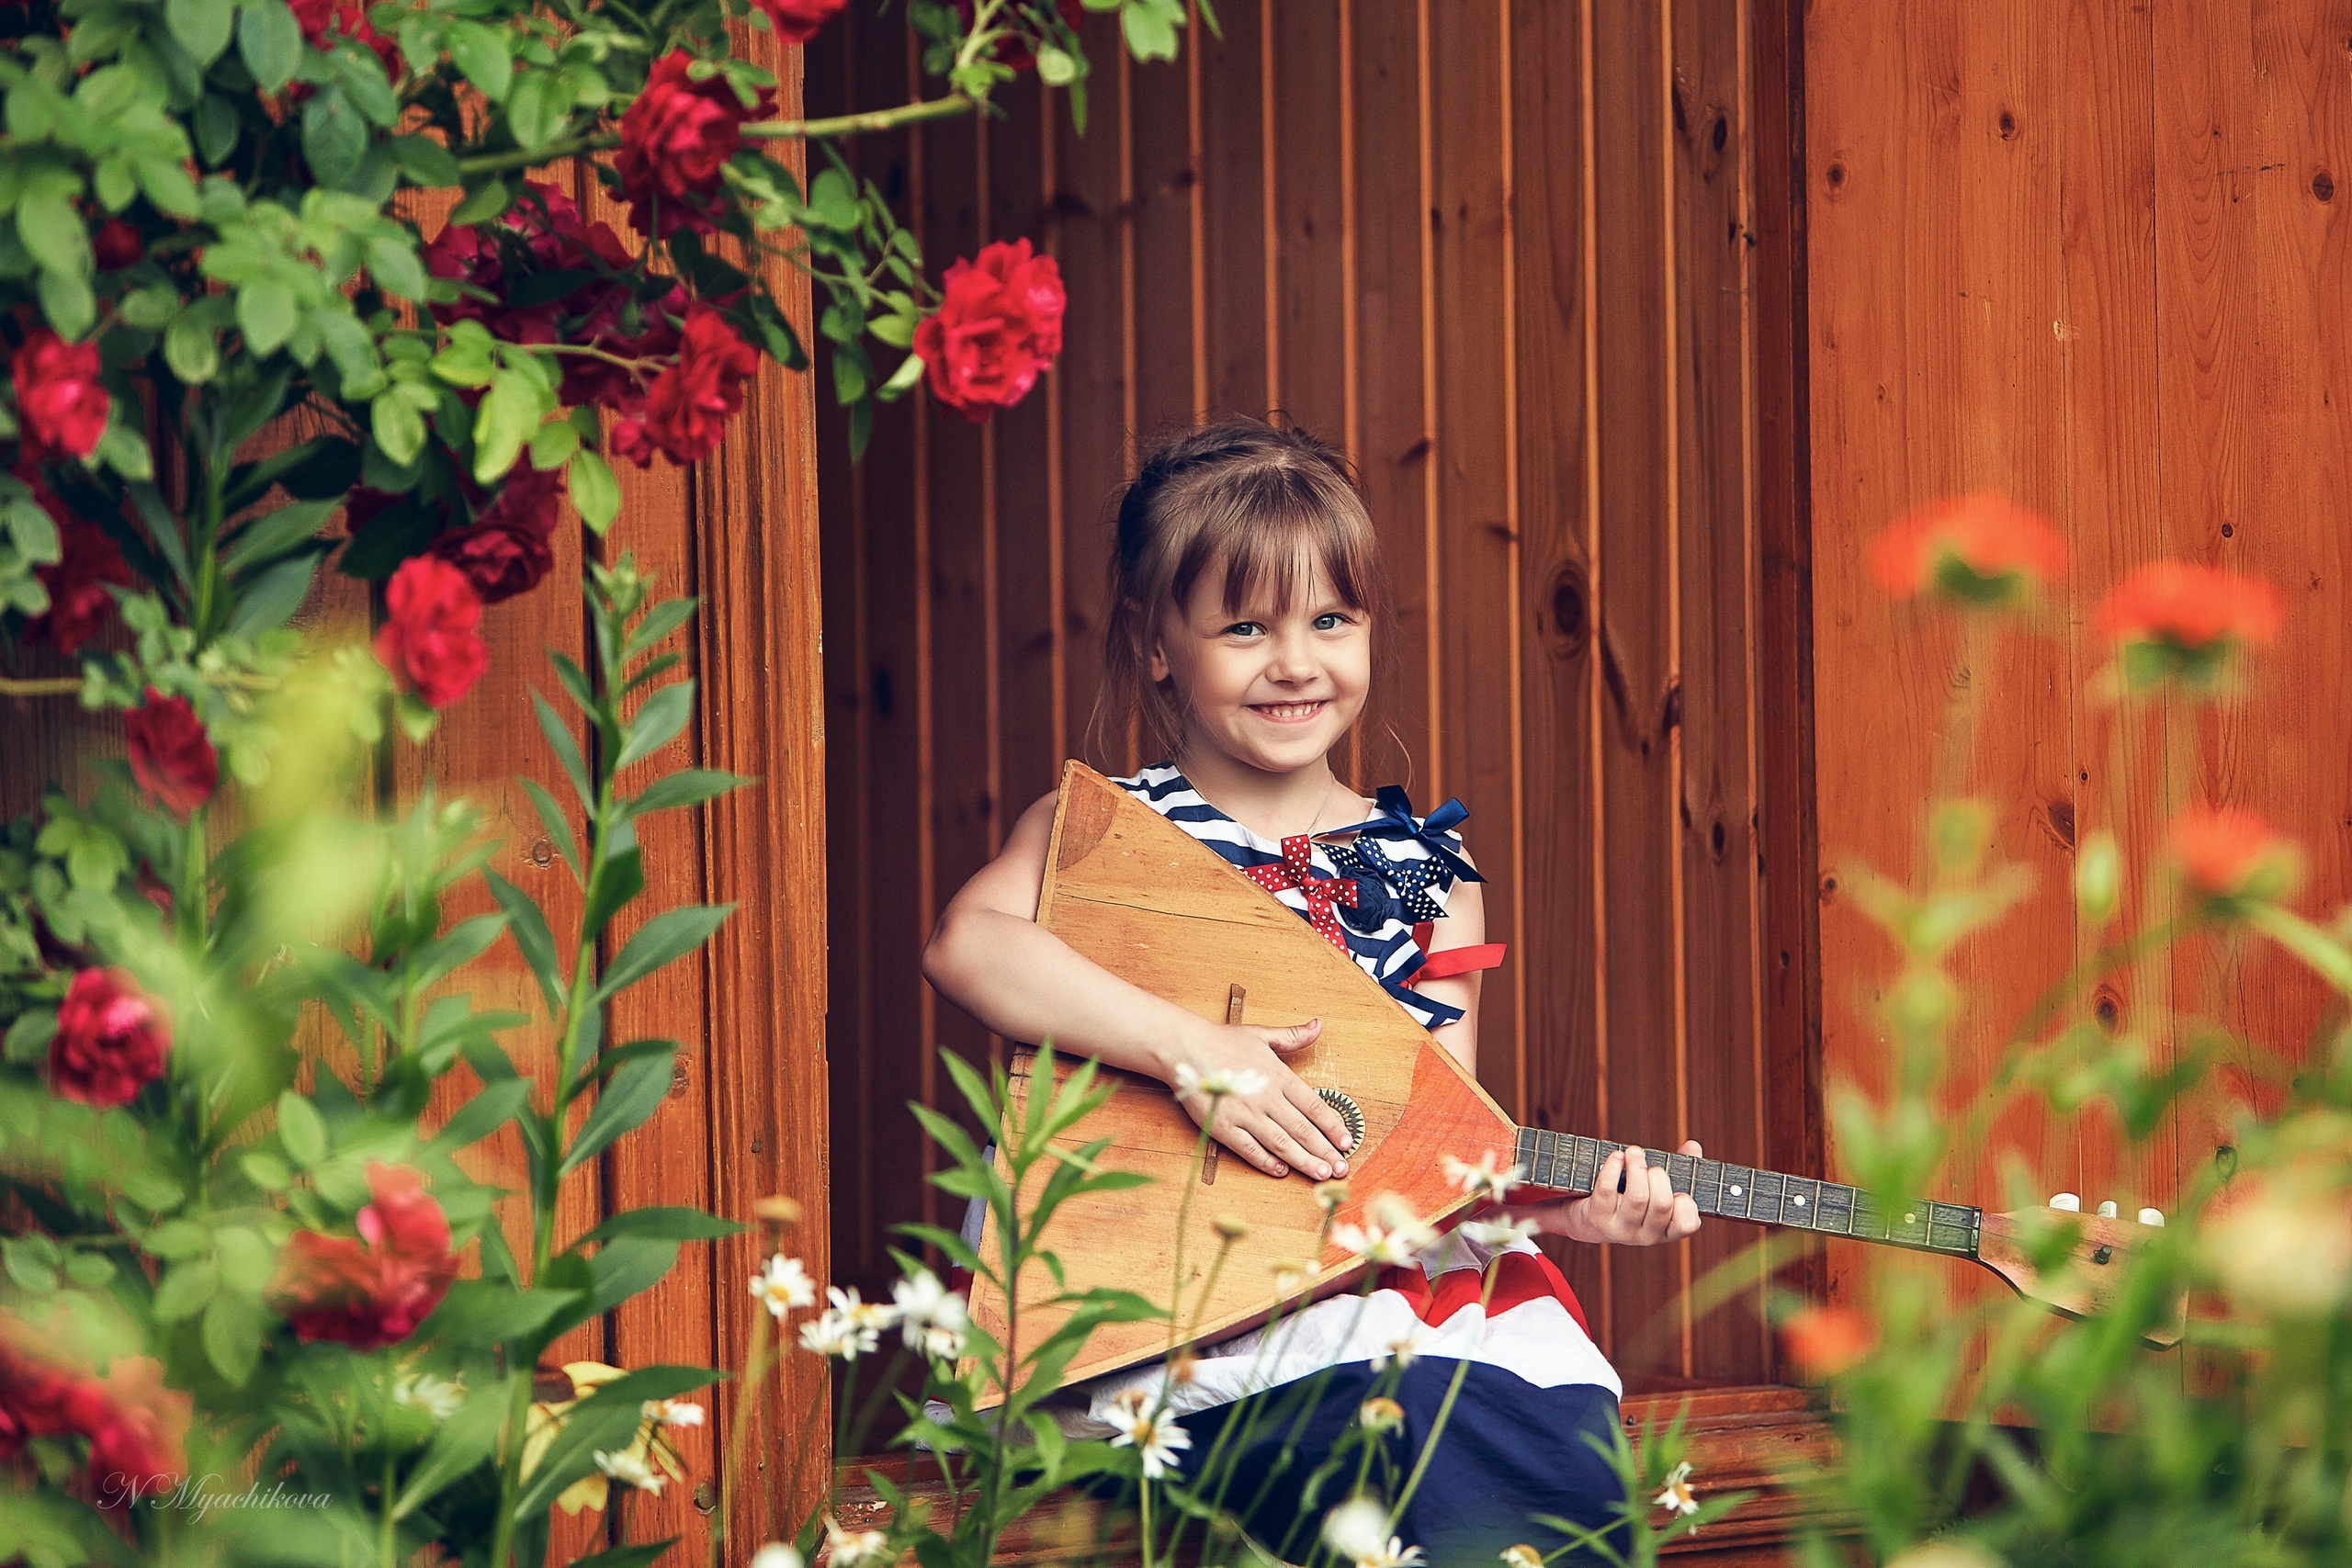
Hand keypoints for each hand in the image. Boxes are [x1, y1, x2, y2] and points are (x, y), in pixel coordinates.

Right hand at [1167, 1017, 1352, 1180]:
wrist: (1184, 1049)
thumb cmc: (1222, 1041)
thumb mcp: (1262, 1035)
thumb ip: (1293, 1036)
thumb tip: (1318, 1025)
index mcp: (1278, 1076)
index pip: (1314, 1106)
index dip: (1333, 1126)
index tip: (1346, 1141)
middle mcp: (1266, 1098)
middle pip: (1302, 1129)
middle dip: (1325, 1151)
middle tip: (1341, 1168)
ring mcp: (1245, 1114)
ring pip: (1281, 1143)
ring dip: (1303, 1160)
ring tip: (1321, 1174)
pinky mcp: (1224, 1127)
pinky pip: (1250, 1149)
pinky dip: (1267, 1162)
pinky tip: (1282, 1171)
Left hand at [1505, 1141, 1703, 1245]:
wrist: (1586, 1220)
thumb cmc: (1628, 1199)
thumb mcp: (1654, 1189)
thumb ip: (1678, 1169)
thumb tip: (1693, 1146)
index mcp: (1666, 1230)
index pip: (1687, 1225)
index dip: (1687, 1204)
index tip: (1679, 1189)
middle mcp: (1645, 1236)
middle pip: (1661, 1204)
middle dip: (1658, 1176)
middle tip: (1651, 1165)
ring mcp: (1620, 1230)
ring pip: (1637, 1198)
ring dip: (1637, 1168)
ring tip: (1634, 1152)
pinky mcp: (1597, 1219)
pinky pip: (1607, 1191)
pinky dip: (1613, 1168)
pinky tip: (1616, 1156)